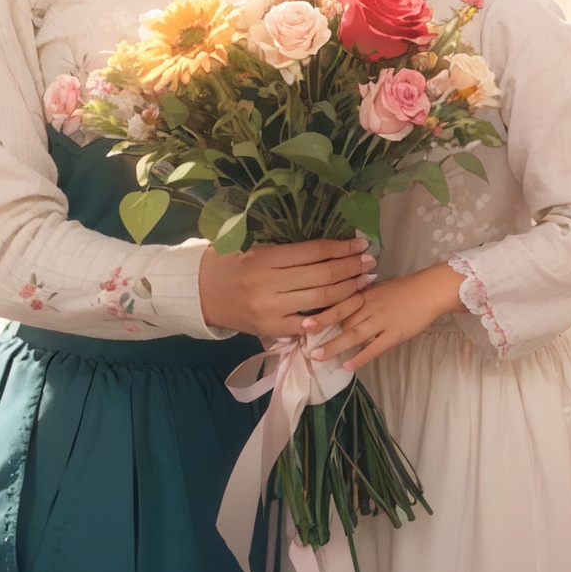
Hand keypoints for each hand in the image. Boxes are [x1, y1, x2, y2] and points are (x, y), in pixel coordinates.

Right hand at [199, 236, 374, 336]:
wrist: (200, 294)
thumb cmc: (227, 263)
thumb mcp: (251, 245)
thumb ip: (285, 247)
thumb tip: (327, 244)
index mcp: (266, 257)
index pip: (314, 251)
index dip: (341, 247)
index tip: (361, 242)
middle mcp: (269, 283)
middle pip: (323, 275)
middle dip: (352, 268)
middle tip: (371, 261)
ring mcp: (271, 309)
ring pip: (321, 300)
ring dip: (348, 290)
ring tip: (365, 281)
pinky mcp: (270, 329)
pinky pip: (307, 324)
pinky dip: (328, 316)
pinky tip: (345, 307)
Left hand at [305, 263, 465, 371]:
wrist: (429, 291)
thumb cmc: (402, 290)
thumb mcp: (377, 289)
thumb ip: (360, 299)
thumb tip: (340, 311)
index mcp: (365, 294)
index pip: (339, 304)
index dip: (322, 314)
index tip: (304, 323)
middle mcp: (370, 307)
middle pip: (343, 321)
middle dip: (323, 334)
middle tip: (305, 346)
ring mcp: (382, 321)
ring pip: (354, 335)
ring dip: (335, 347)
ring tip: (319, 357)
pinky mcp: (395, 334)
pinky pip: (375, 347)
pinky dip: (361, 357)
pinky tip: (348, 366)